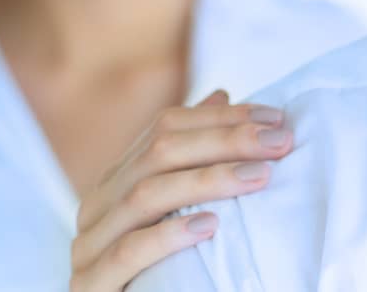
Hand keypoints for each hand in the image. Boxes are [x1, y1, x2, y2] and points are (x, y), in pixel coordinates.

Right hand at [69, 89, 293, 291]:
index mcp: (117, 180)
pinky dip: (169, 235)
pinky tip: (210, 226)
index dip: (222, 117)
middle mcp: (97, 206)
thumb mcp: (183, 206)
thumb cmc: (166, 268)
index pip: (166, 127)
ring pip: (145, 196)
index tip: (276, 119)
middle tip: (279, 143)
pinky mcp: (90, 286)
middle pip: (159, 154)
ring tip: (258, 176)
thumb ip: (194, 156)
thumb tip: (222, 94)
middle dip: (226, 141)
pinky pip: (127, 251)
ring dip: (208, 181)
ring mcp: (87, 246)